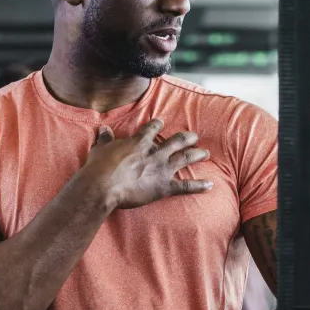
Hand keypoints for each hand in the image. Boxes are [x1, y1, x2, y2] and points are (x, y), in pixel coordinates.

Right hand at [81, 119, 211, 210]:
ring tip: (206, 154)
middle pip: (176, 141)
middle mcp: (155, 153)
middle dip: (187, 138)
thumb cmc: (98, 168)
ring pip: (185, 158)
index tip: (161, 122)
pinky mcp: (164, 186)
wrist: (103, 187)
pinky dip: (199, 185)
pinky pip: (186, 186)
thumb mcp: (100, 149)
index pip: (152, 128)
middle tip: (194, 137)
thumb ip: (105, 139)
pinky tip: (210, 185)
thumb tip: (103, 130)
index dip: (157, 124)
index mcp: (139, 142)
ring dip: (197, 155)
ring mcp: (161, 169)